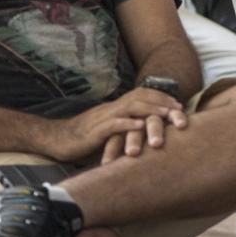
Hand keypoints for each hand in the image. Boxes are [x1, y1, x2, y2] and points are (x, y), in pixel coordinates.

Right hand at [44, 87, 185, 161]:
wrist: (56, 140)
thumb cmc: (83, 138)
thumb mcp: (109, 130)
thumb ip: (125, 127)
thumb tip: (146, 131)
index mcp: (116, 108)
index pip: (142, 96)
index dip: (161, 98)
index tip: (179, 105)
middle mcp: (111, 109)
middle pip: (140, 98)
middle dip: (161, 103)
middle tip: (179, 110)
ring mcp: (102, 118)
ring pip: (129, 108)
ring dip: (150, 110)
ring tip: (167, 115)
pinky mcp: (93, 131)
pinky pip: (112, 124)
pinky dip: (127, 124)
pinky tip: (140, 126)